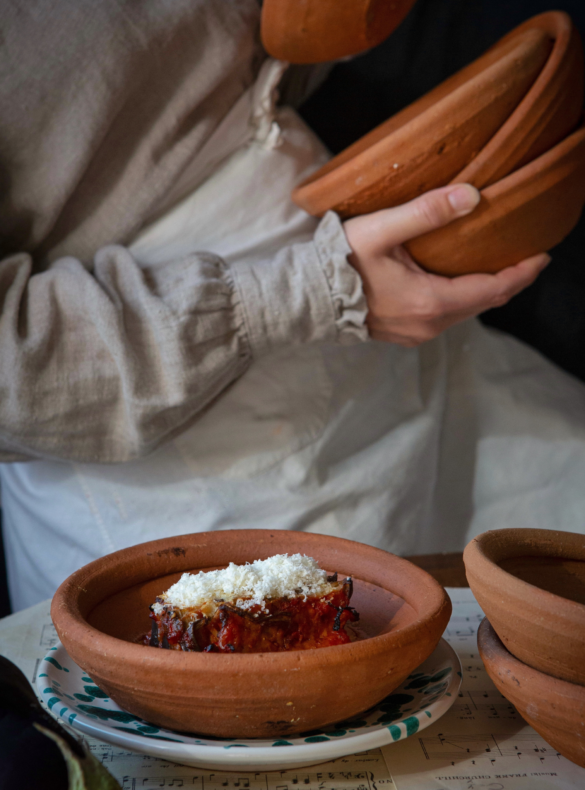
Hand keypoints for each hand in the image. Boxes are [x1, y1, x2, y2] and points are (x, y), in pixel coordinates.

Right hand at [344, 184, 550, 345]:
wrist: (307, 299)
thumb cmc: (339, 264)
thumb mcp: (382, 231)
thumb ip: (426, 213)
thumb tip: (471, 196)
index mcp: (431, 302)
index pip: (493, 289)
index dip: (522, 272)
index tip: (543, 254)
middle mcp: (429, 325)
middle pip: (484, 303)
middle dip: (509, 281)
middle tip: (526, 256)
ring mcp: (417, 333)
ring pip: (466, 312)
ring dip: (485, 290)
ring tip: (498, 265)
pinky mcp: (405, 334)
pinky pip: (445, 317)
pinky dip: (462, 299)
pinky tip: (460, 281)